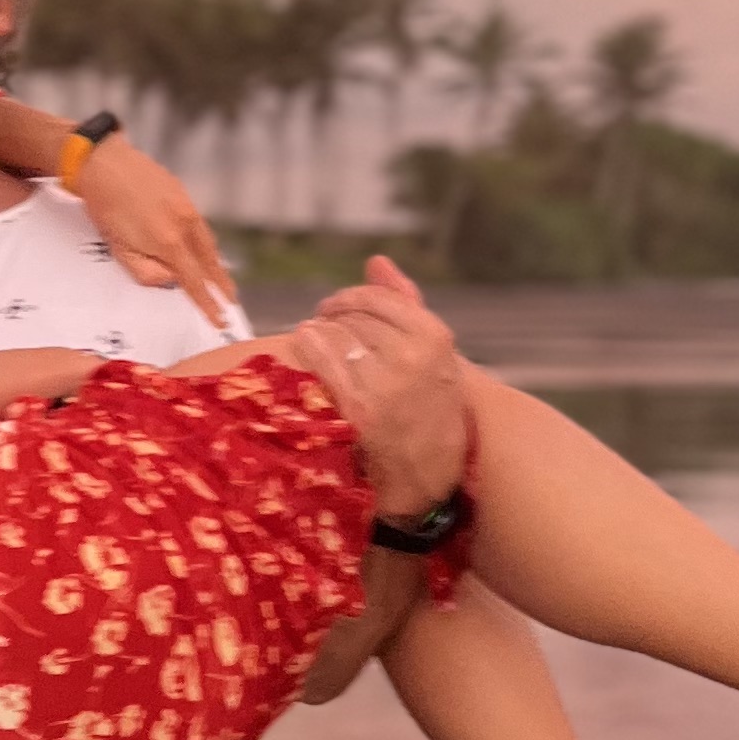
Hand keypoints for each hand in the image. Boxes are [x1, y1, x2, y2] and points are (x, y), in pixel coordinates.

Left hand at [72, 138, 237, 330]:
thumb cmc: (105, 208)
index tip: (220, 319)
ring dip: (215, 262)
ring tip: (221, 277)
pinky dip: (204, 240)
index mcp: (169, 242)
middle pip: (210, 262)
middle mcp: (184, 224)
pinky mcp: (181, 192)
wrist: (102, 163)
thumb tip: (171, 279)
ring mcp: (186, 206)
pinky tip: (202, 246)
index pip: (194, 282)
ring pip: (208, 241)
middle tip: (232, 300)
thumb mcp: (119, 250)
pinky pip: (199, 223)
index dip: (208, 304)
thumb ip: (146, 272)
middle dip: (222, 284)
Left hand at [286, 256, 467, 516]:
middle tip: (322, 325)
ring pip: (337, 336)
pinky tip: (303, 344)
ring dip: (319, 332)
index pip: (379, 300)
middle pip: (355, 317)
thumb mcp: (434, 357)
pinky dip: (310, 347)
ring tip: (312, 338)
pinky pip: (324, 362)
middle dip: (334, 317)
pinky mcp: (360, 408)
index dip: (350, 299)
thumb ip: (406, 305)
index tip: (335, 307)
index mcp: (435, 338)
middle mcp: (413, 356)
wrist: (429, 477)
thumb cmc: (430, 412)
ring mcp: (386, 383)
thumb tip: (376, 261)